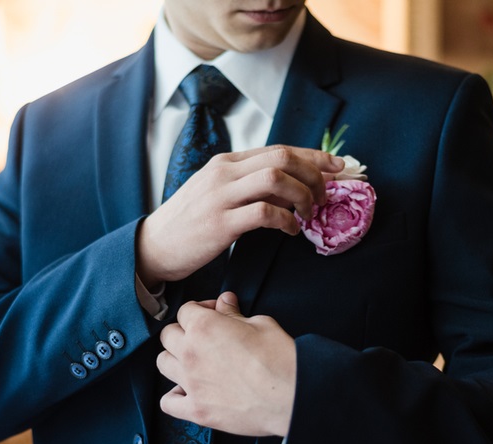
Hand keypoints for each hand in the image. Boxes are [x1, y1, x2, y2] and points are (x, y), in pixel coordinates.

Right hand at [137, 146, 343, 287]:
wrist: (154, 246)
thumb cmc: (190, 222)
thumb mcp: (217, 192)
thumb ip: (248, 184)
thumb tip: (292, 187)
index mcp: (226, 161)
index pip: (279, 149)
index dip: (314, 156)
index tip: (338, 167)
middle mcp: (224, 172)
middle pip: (282, 158)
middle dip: (314, 174)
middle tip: (326, 196)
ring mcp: (221, 196)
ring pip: (276, 179)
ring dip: (303, 195)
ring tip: (309, 214)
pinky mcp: (221, 223)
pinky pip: (265, 212)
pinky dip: (286, 220)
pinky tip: (291, 230)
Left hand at [157, 291, 295, 436]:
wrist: (292, 396)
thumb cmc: (281, 360)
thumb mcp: (261, 324)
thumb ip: (234, 313)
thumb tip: (225, 302)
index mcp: (204, 327)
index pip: (185, 310)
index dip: (200, 309)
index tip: (212, 314)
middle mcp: (191, 353)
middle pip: (168, 335)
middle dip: (183, 332)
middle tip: (202, 337)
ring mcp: (191, 383)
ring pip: (162, 364)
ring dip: (174, 360)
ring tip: (193, 363)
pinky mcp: (197, 410)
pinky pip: (168, 402)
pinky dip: (174, 396)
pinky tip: (188, 391)